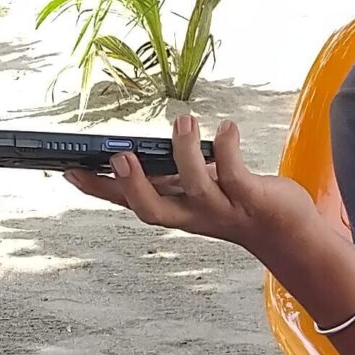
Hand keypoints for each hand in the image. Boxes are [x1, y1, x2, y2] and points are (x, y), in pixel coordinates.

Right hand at [65, 116, 326, 265]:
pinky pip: (236, 174)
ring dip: (185, 153)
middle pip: (152, 209)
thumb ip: (165, 177)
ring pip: (196, 186)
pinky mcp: (251, 199)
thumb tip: (131, 154)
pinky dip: (228, 148)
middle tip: (120, 156)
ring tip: (182, 121)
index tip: (69, 170)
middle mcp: (191, 213)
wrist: (286, 233)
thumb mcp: (193, 191)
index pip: (126, 202)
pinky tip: (226, 128)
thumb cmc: (235, 204)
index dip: (97, 189)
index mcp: (173, 208)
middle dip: (134, 185)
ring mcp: (221, 208)